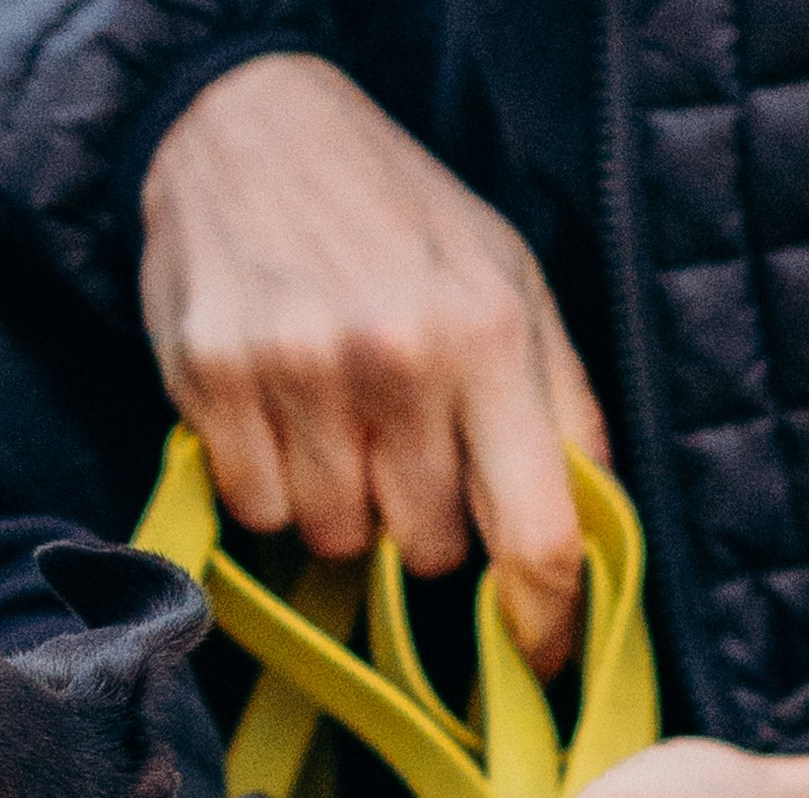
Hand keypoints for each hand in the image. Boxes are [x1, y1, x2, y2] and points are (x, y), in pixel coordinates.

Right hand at [139, 55, 607, 675]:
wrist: (249, 124)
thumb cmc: (397, 214)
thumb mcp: (511, 279)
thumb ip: (560, 406)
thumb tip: (593, 530)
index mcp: (489, 334)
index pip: (537, 532)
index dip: (542, 622)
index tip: (538, 661)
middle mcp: (396, 358)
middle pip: (429, 551)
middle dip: (424, 523)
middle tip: (406, 446)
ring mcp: (297, 372)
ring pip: (337, 541)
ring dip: (343, 505)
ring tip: (338, 418)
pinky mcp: (214, 383)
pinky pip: (258, 512)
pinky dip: (270, 484)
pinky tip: (279, 411)